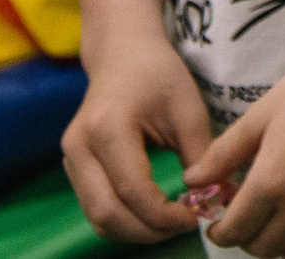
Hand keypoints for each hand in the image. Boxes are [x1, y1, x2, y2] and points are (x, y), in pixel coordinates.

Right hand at [61, 41, 213, 241]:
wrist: (123, 53)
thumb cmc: (159, 75)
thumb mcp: (188, 109)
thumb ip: (200, 155)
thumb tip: (213, 200)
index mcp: (107, 127)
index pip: (132, 189)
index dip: (164, 214)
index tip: (196, 217)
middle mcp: (79, 146)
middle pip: (106, 213)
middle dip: (148, 231)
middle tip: (185, 226)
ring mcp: (71, 158)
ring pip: (97, 217)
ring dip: (135, 231)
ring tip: (173, 223)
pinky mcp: (73, 167)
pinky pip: (95, 207)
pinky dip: (123, 220)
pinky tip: (154, 214)